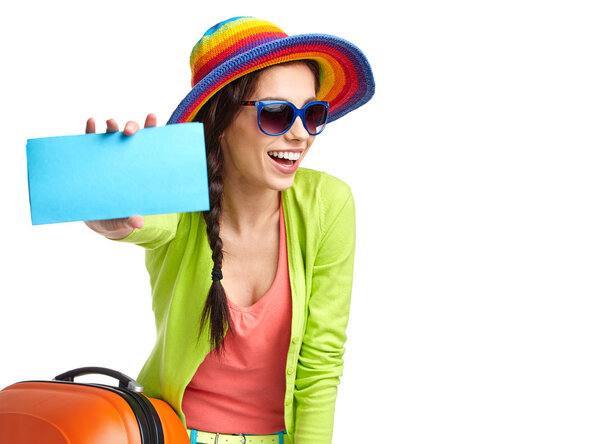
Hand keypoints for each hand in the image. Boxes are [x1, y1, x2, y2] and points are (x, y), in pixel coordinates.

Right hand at [82, 113, 156, 238]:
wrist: (99, 220)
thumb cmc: (117, 218)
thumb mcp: (124, 221)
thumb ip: (130, 221)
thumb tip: (138, 223)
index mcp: (139, 168)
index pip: (148, 146)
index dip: (152, 130)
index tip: (152, 118)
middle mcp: (126, 158)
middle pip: (131, 137)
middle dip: (131, 128)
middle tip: (129, 131)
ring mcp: (108, 157)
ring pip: (111, 136)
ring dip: (111, 127)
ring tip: (110, 123)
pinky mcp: (91, 160)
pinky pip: (90, 142)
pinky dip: (90, 131)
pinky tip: (91, 122)